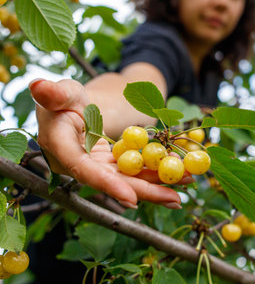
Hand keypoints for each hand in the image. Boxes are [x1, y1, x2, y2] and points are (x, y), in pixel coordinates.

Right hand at [29, 78, 187, 208]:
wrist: (74, 105)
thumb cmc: (64, 97)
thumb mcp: (62, 91)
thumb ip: (53, 92)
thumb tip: (38, 85)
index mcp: (61, 147)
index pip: (84, 169)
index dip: (108, 185)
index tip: (133, 199)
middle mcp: (77, 164)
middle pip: (112, 182)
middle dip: (144, 191)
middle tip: (175, 198)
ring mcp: (95, 167)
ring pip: (126, 180)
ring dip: (157, 184)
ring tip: (187, 184)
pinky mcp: (108, 166)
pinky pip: (132, 171)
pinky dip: (154, 173)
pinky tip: (179, 175)